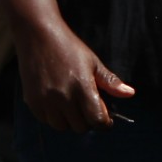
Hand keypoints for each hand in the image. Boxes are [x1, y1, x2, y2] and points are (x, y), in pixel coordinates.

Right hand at [15, 21, 133, 132]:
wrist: (37, 34)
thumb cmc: (68, 47)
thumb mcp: (92, 62)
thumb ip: (110, 82)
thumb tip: (130, 94)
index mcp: (82, 87)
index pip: (97, 120)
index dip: (104, 121)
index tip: (105, 117)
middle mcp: (63, 97)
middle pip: (81, 127)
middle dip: (87, 120)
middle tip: (86, 106)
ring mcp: (46, 100)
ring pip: (62, 126)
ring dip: (69, 120)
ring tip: (69, 104)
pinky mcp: (32, 101)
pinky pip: (46, 120)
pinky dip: (52, 115)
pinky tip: (55, 100)